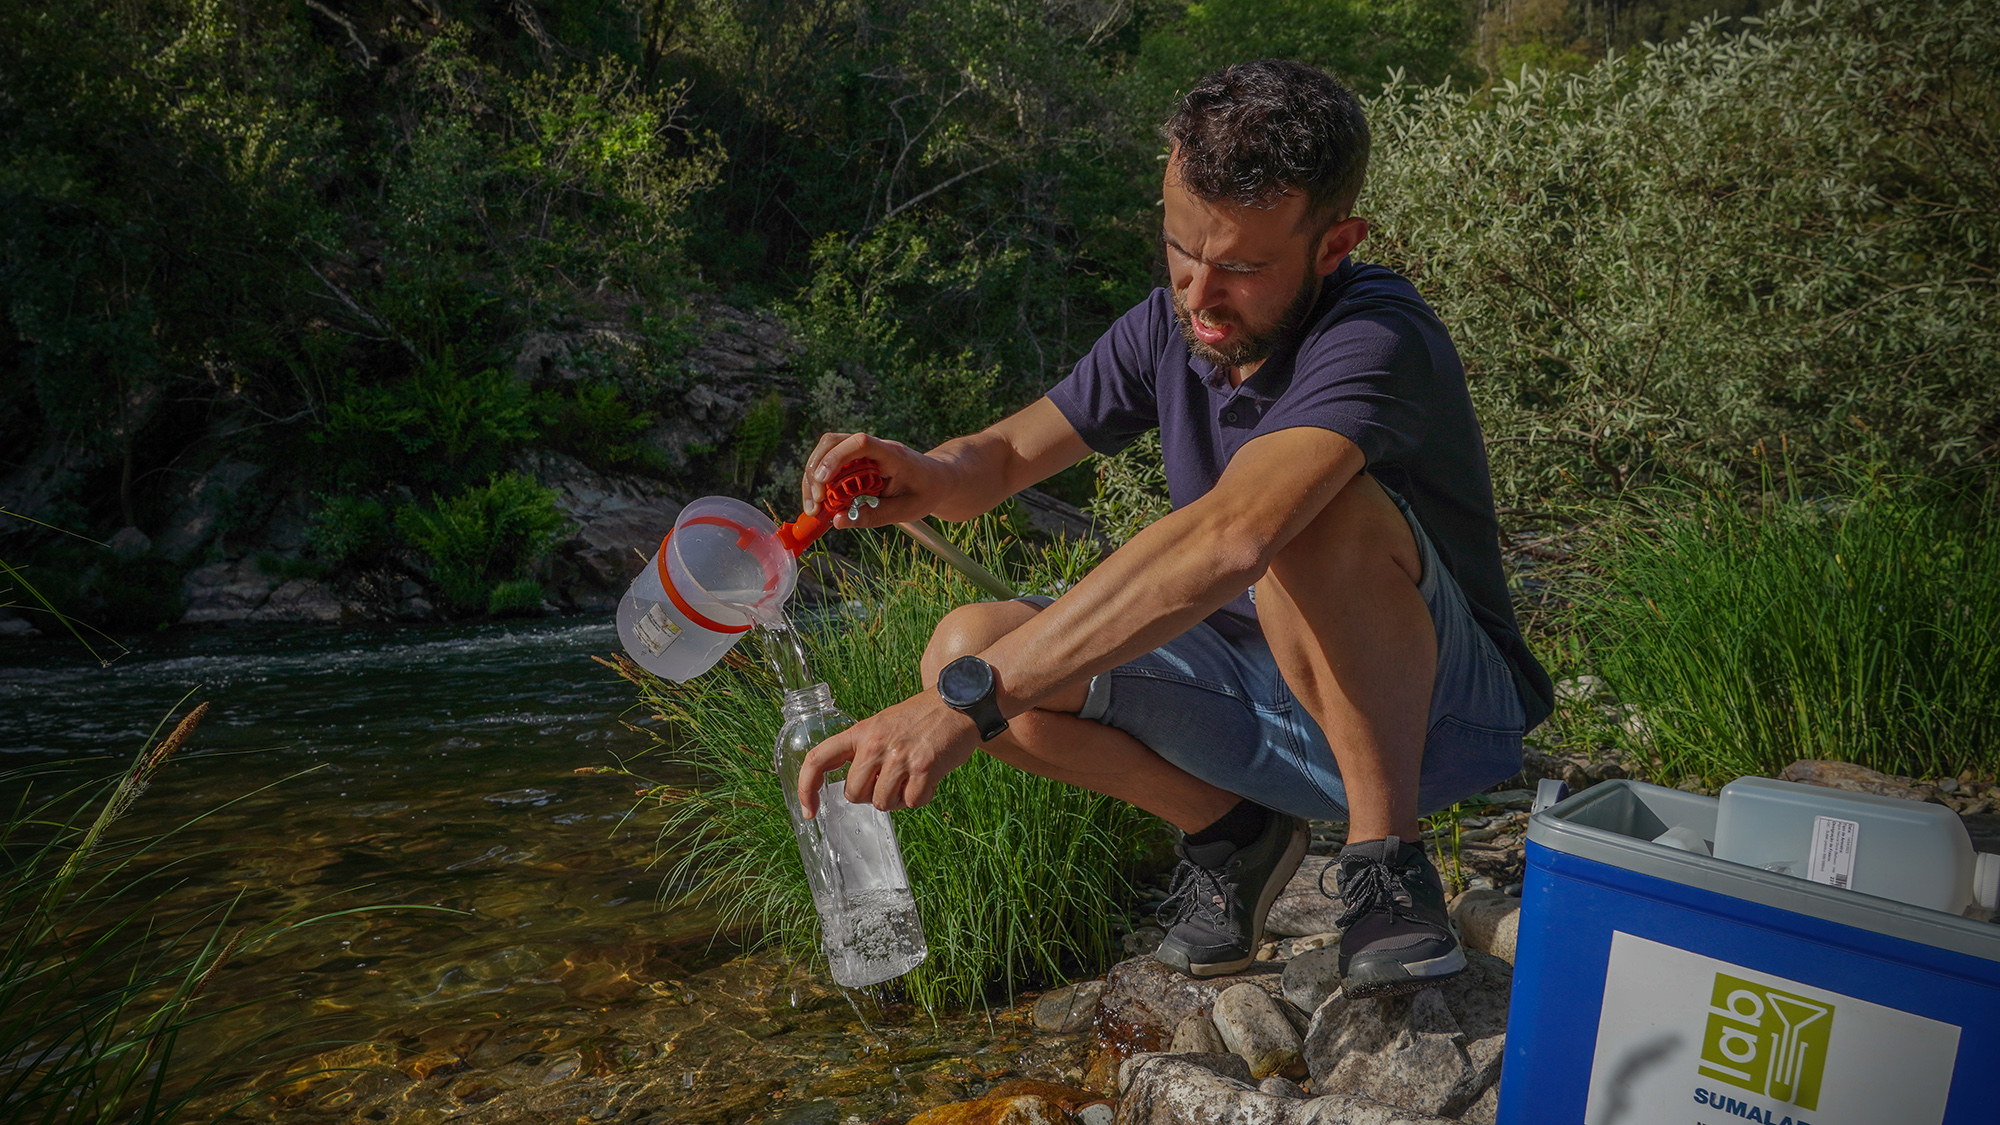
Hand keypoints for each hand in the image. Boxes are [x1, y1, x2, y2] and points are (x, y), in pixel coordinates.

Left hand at [797, 691, 981, 816]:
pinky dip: (920, 797)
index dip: (806, 788)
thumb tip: (853, 787)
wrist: (960, 702)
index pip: (818, 759)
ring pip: (882, 803)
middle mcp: (875, 744)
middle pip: (853, 794)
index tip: (809, 811)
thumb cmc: (921, 718)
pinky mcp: (925, 767)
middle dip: (870, 795)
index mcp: (861, 732)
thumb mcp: (882, 725)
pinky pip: (912, 802)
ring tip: (911, 777)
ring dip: (897, 798)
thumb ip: (864, 751)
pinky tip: (928, 779)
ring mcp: (900, 756)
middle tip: (890, 780)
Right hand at [799, 432, 950, 528]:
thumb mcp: (905, 511)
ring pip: (826, 449)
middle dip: (816, 472)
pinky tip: (821, 501)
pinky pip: (830, 460)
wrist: (938, 477)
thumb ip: (873, 516)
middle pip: (833, 442)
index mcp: (892, 455)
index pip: (861, 443)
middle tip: (815, 504)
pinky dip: (820, 479)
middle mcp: (874, 446)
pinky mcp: (856, 457)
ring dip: (813, 476)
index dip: (837, 457)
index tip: (823, 482)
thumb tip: (837, 521)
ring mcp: (863, 449)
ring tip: (815, 507)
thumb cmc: (926, 492)